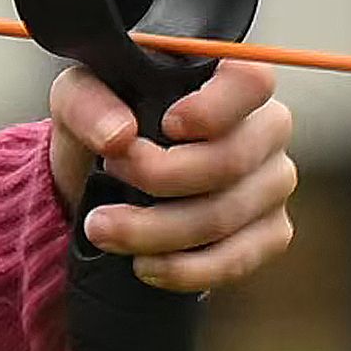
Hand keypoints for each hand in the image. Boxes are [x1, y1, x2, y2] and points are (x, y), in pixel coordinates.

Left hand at [48, 54, 298, 293]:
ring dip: (155, 230)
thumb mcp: (78, 99)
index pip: (251, 81)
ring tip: (103, 228)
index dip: (213, 107)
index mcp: (232, 81)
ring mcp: (273, 183)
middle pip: (232, 159)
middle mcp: (266, 128)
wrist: (104, 184)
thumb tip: (119, 135)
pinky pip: (236, 260)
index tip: (166, 126)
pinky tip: (144, 264)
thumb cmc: (106, 126)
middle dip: (160, 177)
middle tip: (109, 174)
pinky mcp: (269, 234)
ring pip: (225, 216)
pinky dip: (183, 269)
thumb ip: (89, 102)